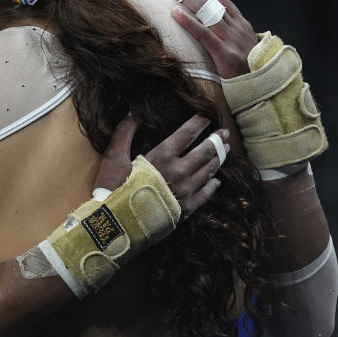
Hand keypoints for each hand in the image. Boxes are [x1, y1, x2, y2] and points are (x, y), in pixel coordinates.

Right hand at [94, 114, 228, 216]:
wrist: (116, 224)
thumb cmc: (112, 188)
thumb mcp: (113, 156)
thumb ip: (124, 132)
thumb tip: (132, 112)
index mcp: (162, 156)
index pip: (187, 134)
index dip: (199, 123)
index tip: (207, 118)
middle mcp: (179, 171)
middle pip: (205, 152)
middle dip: (216, 140)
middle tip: (224, 133)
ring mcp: (185, 191)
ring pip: (208, 171)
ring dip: (218, 159)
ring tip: (225, 151)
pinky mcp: (186, 209)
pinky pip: (206, 194)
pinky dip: (212, 185)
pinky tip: (215, 180)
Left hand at [157, 0, 257, 78]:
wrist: (263, 88)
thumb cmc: (245, 69)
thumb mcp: (237, 44)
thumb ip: (224, 31)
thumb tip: (201, 20)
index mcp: (239, 21)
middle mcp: (237, 26)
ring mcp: (232, 39)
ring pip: (207, 11)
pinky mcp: (227, 55)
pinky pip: (205, 35)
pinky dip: (189, 22)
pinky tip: (174, 13)